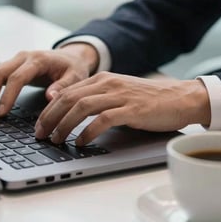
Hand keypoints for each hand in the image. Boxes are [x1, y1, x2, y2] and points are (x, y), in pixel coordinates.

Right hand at [0, 43, 98, 116]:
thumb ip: (63, 87)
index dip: (6, 96)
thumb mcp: (75, 77)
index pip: (16, 77)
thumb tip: (50, 97)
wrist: (71, 56)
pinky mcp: (12, 64)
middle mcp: (24, 56)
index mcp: (39, 60)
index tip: (1, 113)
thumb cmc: (73, 68)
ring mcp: (16, 59)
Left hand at [34, 72, 210, 145]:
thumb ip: (97, 98)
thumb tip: (72, 114)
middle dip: (51, 117)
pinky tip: (81, 142)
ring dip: (65, 125)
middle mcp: (108, 83)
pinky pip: (103, 119)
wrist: (180, 97)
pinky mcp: (132, 109)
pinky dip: (88, 131)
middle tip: (41, 134)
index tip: (40, 124)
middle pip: (69, 98)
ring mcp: (120, 95)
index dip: (49, 109)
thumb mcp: (118, 93)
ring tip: (57, 140)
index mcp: (102, 79)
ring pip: (82, 107)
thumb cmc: (148, 99)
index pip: (67, 92)